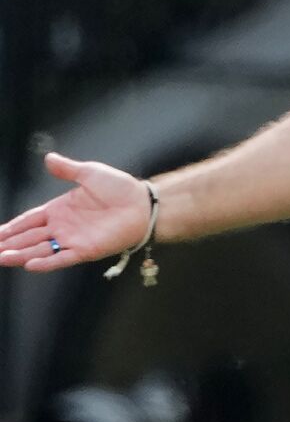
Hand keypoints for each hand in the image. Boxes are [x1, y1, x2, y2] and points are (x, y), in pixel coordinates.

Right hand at [0, 153, 148, 272]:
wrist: (143, 204)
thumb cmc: (120, 188)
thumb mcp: (91, 173)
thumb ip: (68, 169)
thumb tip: (48, 157)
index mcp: (60, 209)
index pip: (28, 220)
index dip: (11, 227)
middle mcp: (62, 227)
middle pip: (28, 237)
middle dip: (8, 243)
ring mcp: (72, 240)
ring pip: (39, 250)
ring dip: (19, 254)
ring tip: (1, 257)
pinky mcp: (85, 250)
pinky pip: (62, 258)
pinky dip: (46, 263)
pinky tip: (29, 263)